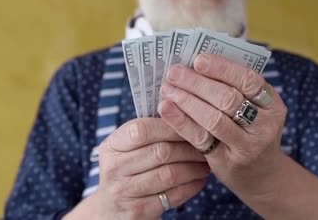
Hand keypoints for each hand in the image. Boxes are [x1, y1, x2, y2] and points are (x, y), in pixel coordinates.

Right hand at [64, 118, 209, 219]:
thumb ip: (149, 131)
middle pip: (160, 152)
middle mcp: (113, 168)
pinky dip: (191, 186)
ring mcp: (123, 192)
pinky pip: (172, 196)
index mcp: (111, 146)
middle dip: (189, 147)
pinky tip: (200, 179)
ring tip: (207, 161)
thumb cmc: (127, 168)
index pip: (141, 130)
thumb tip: (184, 109)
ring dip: (194, 167)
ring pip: (169, 174)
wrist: (110, 208)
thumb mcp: (127, 148)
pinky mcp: (137, 211)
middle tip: (207, 143)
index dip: (170, 125)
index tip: (191, 122)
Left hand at [158, 54, 287, 203]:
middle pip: (228, 98)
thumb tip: (197, 63)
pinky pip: (201, 138)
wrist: (262, 175)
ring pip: (214, 119)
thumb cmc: (251, 131)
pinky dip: (181, 121)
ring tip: (168, 89)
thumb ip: (235, 88)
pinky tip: (166, 109)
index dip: (222, 68)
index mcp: (273, 105)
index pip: (248, 80)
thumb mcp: (256, 110)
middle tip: (174, 72)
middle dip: (197, 83)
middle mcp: (264, 126)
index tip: (198, 59)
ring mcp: (247, 146)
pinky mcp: (227, 162)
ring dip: (187, 100)